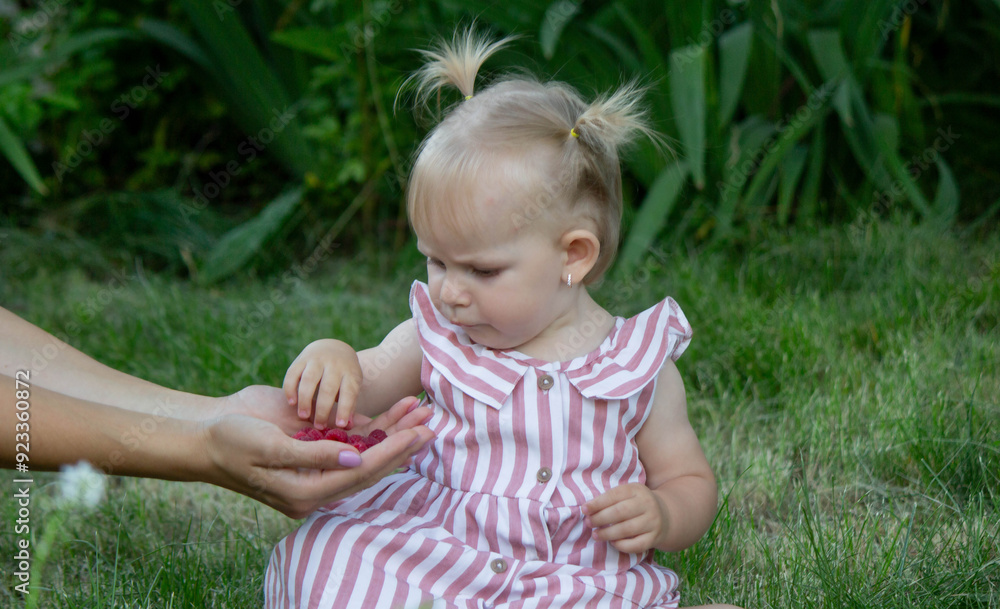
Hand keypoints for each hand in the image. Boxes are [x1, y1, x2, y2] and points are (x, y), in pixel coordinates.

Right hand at [199, 396, 433, 517]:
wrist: (205, 433)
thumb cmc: (232, 442)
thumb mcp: (271, 448)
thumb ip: (315, 455)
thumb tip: (356, 458)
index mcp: (306, 493)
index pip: (360, 473)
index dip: (390, 453)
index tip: (416, 435)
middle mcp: (318, 483)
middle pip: (371, 465)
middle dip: (403, 444)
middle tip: (432, 425)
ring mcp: (319, 463)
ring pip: (367, 449)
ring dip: (395, 431)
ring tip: (422, 412)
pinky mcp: (316, 444)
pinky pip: (353, 436)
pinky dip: (377, 424)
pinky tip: (398, 409)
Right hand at [283, 339, 361, 428]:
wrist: (334, 348)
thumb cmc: (344, 375)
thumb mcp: (352, 386)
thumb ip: (349, 404)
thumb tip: (348, 426)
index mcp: (350, 373)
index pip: (349, 392)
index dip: (344, 409)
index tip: (340, 425)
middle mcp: (334, 364)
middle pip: (328, 388)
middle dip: (323, 409)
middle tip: (318, 426)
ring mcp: (317, 359)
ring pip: (309, 380)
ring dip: (305, 399)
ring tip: (303, 416)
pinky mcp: (302, 358)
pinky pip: (293, 373)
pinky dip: (290, 388)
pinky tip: (291, 402)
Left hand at [583, 483, 668, 553]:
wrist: (665, 515)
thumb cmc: (636, 504)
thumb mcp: (627, 494)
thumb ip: (610, 499)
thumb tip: (587, 509)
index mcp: (637, 490)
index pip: (615, 495)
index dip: (598, 503)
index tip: (584, 509)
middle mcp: (647, 504)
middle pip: (620, 512)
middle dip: (601, 518)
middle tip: (589, 523)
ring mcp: (653, 521)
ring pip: (627, 529)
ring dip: (608, 534)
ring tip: (596, 535)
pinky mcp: (655, 537)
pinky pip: (636, 545)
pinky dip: (621, 545)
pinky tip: (612, 543)